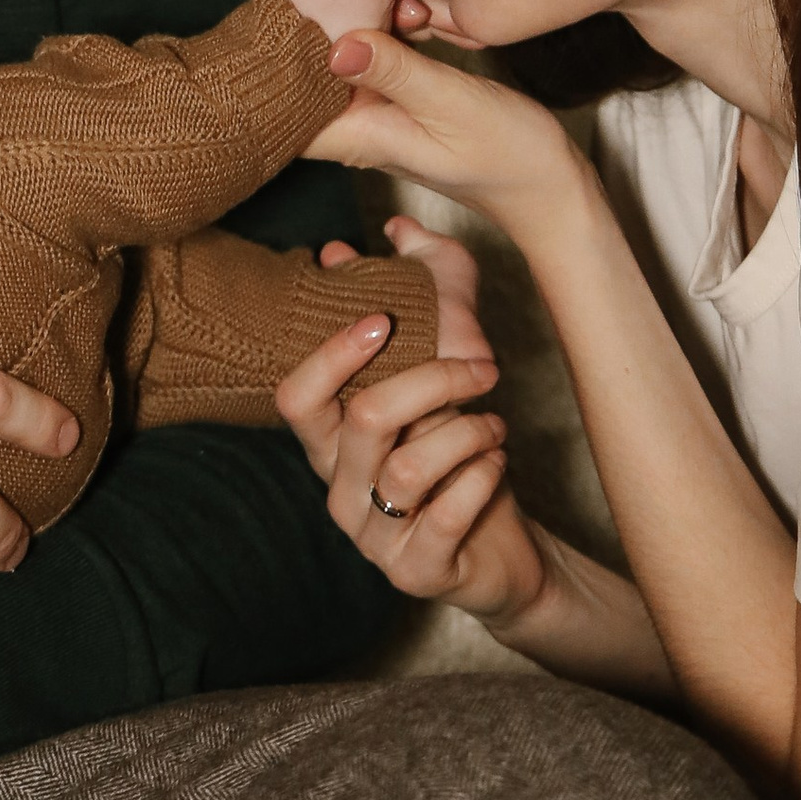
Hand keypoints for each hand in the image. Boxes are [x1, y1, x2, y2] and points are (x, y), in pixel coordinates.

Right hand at [278, 221, 529, 622]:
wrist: (503, 551)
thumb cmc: (460, 454)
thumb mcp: (439, 376)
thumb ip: (419, 295)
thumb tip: (396, 226)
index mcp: (331, 442)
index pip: (297, 398)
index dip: (334, 355)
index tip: (386, 319)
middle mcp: (339, 490)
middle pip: (364, 420)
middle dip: (435, 380)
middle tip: (485, 368)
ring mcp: (373, 538)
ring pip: (412, 466)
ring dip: (470, 433)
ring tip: (495, 424)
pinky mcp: (415, 573)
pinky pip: (447, 514)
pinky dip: (482, 477)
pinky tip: (498, 465)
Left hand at [310, 21, 594, 233]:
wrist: (548, 184)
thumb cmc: (507, 152)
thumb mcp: (452, 102)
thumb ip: (396, 72)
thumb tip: (336, 47)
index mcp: (362, 136)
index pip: (287, 113)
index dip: (275, 68)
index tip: (287, 16)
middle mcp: (362, 127)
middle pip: (310, 75)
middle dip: (323, 26)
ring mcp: (382, 113)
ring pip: (346, 58)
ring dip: (364, 23)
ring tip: (402, 6)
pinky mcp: (404, 98)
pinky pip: (380, 57)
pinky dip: (391, 31)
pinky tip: (417, 16)